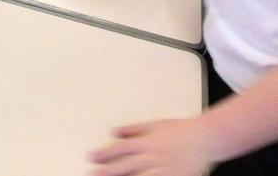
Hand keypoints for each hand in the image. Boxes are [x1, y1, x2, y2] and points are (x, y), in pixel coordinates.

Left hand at [88, 118, 213, 175]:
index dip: (104, 153)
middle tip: (93, 174)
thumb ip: (134, 129)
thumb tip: (115, 131)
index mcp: (146, 142)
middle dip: (108, 171)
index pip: (120, 149)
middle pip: (127, 165)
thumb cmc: (181, 130)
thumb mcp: (154, 125)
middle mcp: (153, 156)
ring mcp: (165, 168)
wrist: (206, 138)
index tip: (90, 157)